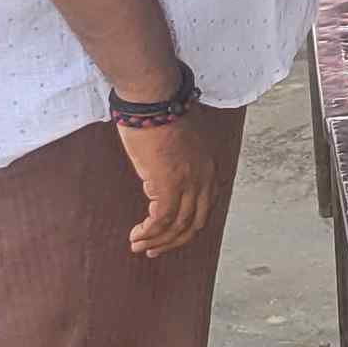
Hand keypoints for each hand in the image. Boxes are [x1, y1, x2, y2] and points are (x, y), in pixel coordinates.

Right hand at [118, 106, 229, 257]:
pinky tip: (136, 236)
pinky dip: (149, 232)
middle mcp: (206, 178)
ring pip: (177, 226)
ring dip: (156, 241)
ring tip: (137, 246)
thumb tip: (165, 173)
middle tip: (154, 250)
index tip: (169, 235)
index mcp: (211, 168)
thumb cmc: (162, 111)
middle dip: (173, 241)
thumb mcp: (181, 140)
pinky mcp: (170, 183)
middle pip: (195, 223)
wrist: (155, 97)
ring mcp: (190, 182)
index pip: (204, 208)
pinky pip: (162, 219)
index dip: (187, 227)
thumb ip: (181, 160)